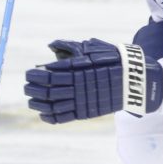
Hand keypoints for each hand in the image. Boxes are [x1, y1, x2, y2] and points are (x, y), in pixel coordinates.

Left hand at [24, 38, 162, 123]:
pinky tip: (43, 114)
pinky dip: (50, 118)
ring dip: (38, 104)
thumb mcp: (93, 48)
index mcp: (79, 68)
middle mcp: (78, 85)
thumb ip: (71, 47)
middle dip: (33, 88)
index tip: (29, 73)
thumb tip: (51, 45)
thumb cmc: (113, 59)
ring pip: (52, 106)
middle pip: (47, 90)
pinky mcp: (87, 112)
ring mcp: (82, 100)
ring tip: (31, 100)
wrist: (135, 79)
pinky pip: (64, 118)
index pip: (49, 73)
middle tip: (27, 86)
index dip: (36, 75)